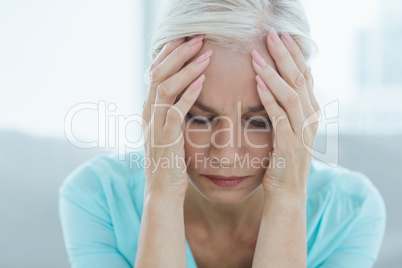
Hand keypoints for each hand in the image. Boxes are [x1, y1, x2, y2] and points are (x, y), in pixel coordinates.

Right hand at [142, 35, 212, 197]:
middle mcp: (148, 113)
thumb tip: (183, 90)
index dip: (170, 53)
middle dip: (179, 53)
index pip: (156, 72)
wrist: (163, 189)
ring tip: (205, 54)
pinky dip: (189, 94)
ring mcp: (155, 126)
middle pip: (159, 73)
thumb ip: (170, 109)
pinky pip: (175, 112)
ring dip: (186, 69)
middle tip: (198, 37)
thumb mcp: (168, 129)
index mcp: (149, 108)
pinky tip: (203, 81)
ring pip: (165, 87)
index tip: (187, 38)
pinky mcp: (166, 139)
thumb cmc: (170, 159)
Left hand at [251, 28, 319, 197]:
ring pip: (291, 93)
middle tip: (271, 35)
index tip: (280, 36)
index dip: (294, 54)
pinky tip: (257, 82)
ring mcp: (302, 132)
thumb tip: (282, 84)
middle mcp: (311, 119)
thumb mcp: (290, 130)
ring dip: (274, 72)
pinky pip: (280, 115)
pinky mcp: (290, 144)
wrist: (287, 193)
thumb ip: (289, 108)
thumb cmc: (283, 160)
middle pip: (300, 78)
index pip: (305, 75)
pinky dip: (269, 97)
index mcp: (311, 112)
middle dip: (285, 55)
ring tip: (258, 54)